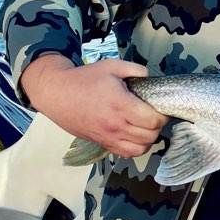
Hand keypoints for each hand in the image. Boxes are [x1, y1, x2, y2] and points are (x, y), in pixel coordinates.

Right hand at [21, 54, 167, 157]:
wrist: (57, 94)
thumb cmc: (84, 79)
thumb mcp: (112, 66)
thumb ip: (135, 70)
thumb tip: (149, 77)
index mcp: (120, 104)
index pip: (152, 120)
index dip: (162, 115)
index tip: (161, 108)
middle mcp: (116, 124)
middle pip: (150, 136)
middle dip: (157, 126)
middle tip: (155, 116)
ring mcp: (108, 136)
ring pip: (140, 148)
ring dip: (148, 139)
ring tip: (146, 127)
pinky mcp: (102, 143)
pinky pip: (126, 153)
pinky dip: (136, 148)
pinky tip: (135, 136)